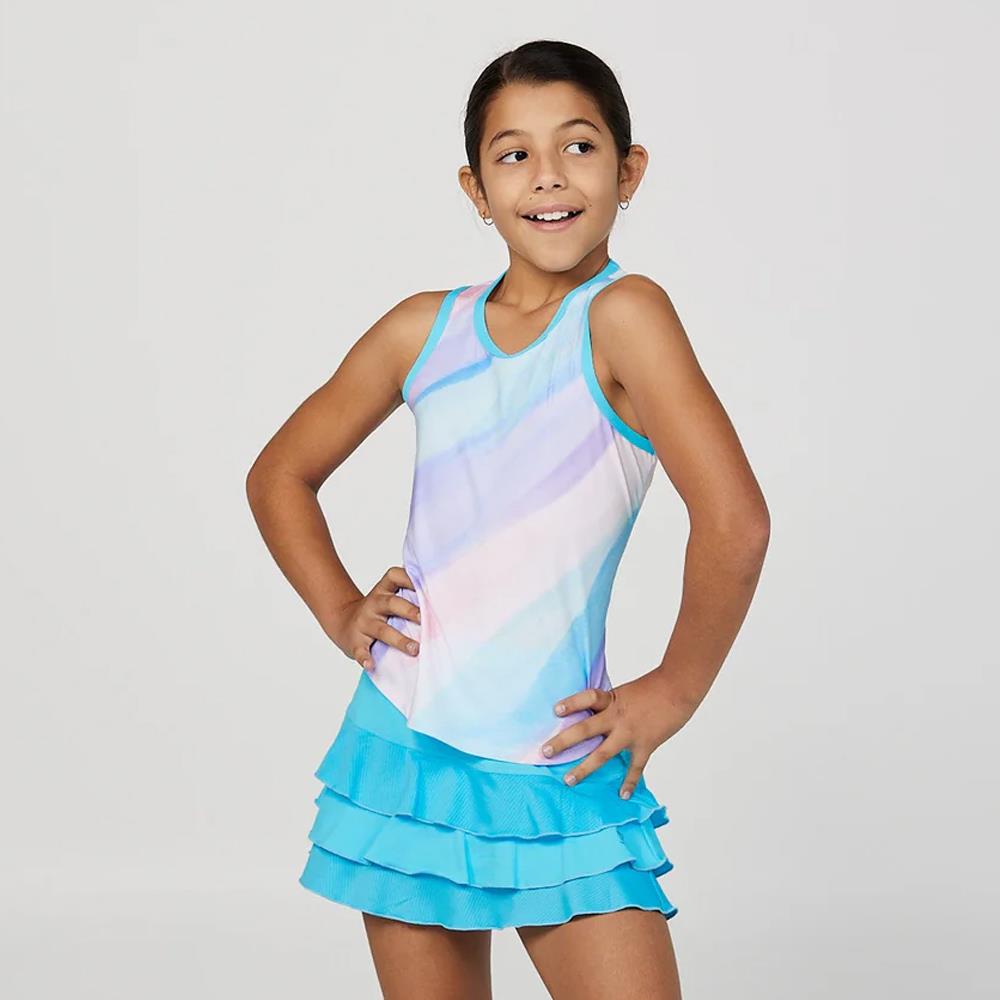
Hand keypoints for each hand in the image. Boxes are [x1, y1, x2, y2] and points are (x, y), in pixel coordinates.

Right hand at [327, 565, 420, 670]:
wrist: (343, 623)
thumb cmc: (377, 612)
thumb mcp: (388, 598)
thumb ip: (408, 596)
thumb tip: (443, 597)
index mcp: (384, 590)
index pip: (394, 576)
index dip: (409, 578)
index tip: (427, 584)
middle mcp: (374, 604)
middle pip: (391, 603)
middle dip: (409, 610)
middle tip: (424, 618)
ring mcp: (364, 623)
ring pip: (382, 630)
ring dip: (399, 640)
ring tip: (415, 649)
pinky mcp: (356, 642)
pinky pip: (360, 650)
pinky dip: (364, 657)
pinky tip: (370, 664)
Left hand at [540, 669, 695, 797]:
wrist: (679, 689)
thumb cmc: (653, 687)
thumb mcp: (626, 691)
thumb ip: (610, 704)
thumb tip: (595, 712)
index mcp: (612, 699)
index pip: (587, 698)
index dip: (571, 703)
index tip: (555, 710)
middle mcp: (617, 717)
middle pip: (585, 729)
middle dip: (564, 742)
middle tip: (545, 752)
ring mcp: (630, 733)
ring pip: (603, 753)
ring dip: (584, 768)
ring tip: (568, 780)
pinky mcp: (645, 745)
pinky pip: (635, 768)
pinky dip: (629, 782)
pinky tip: (622, 795)